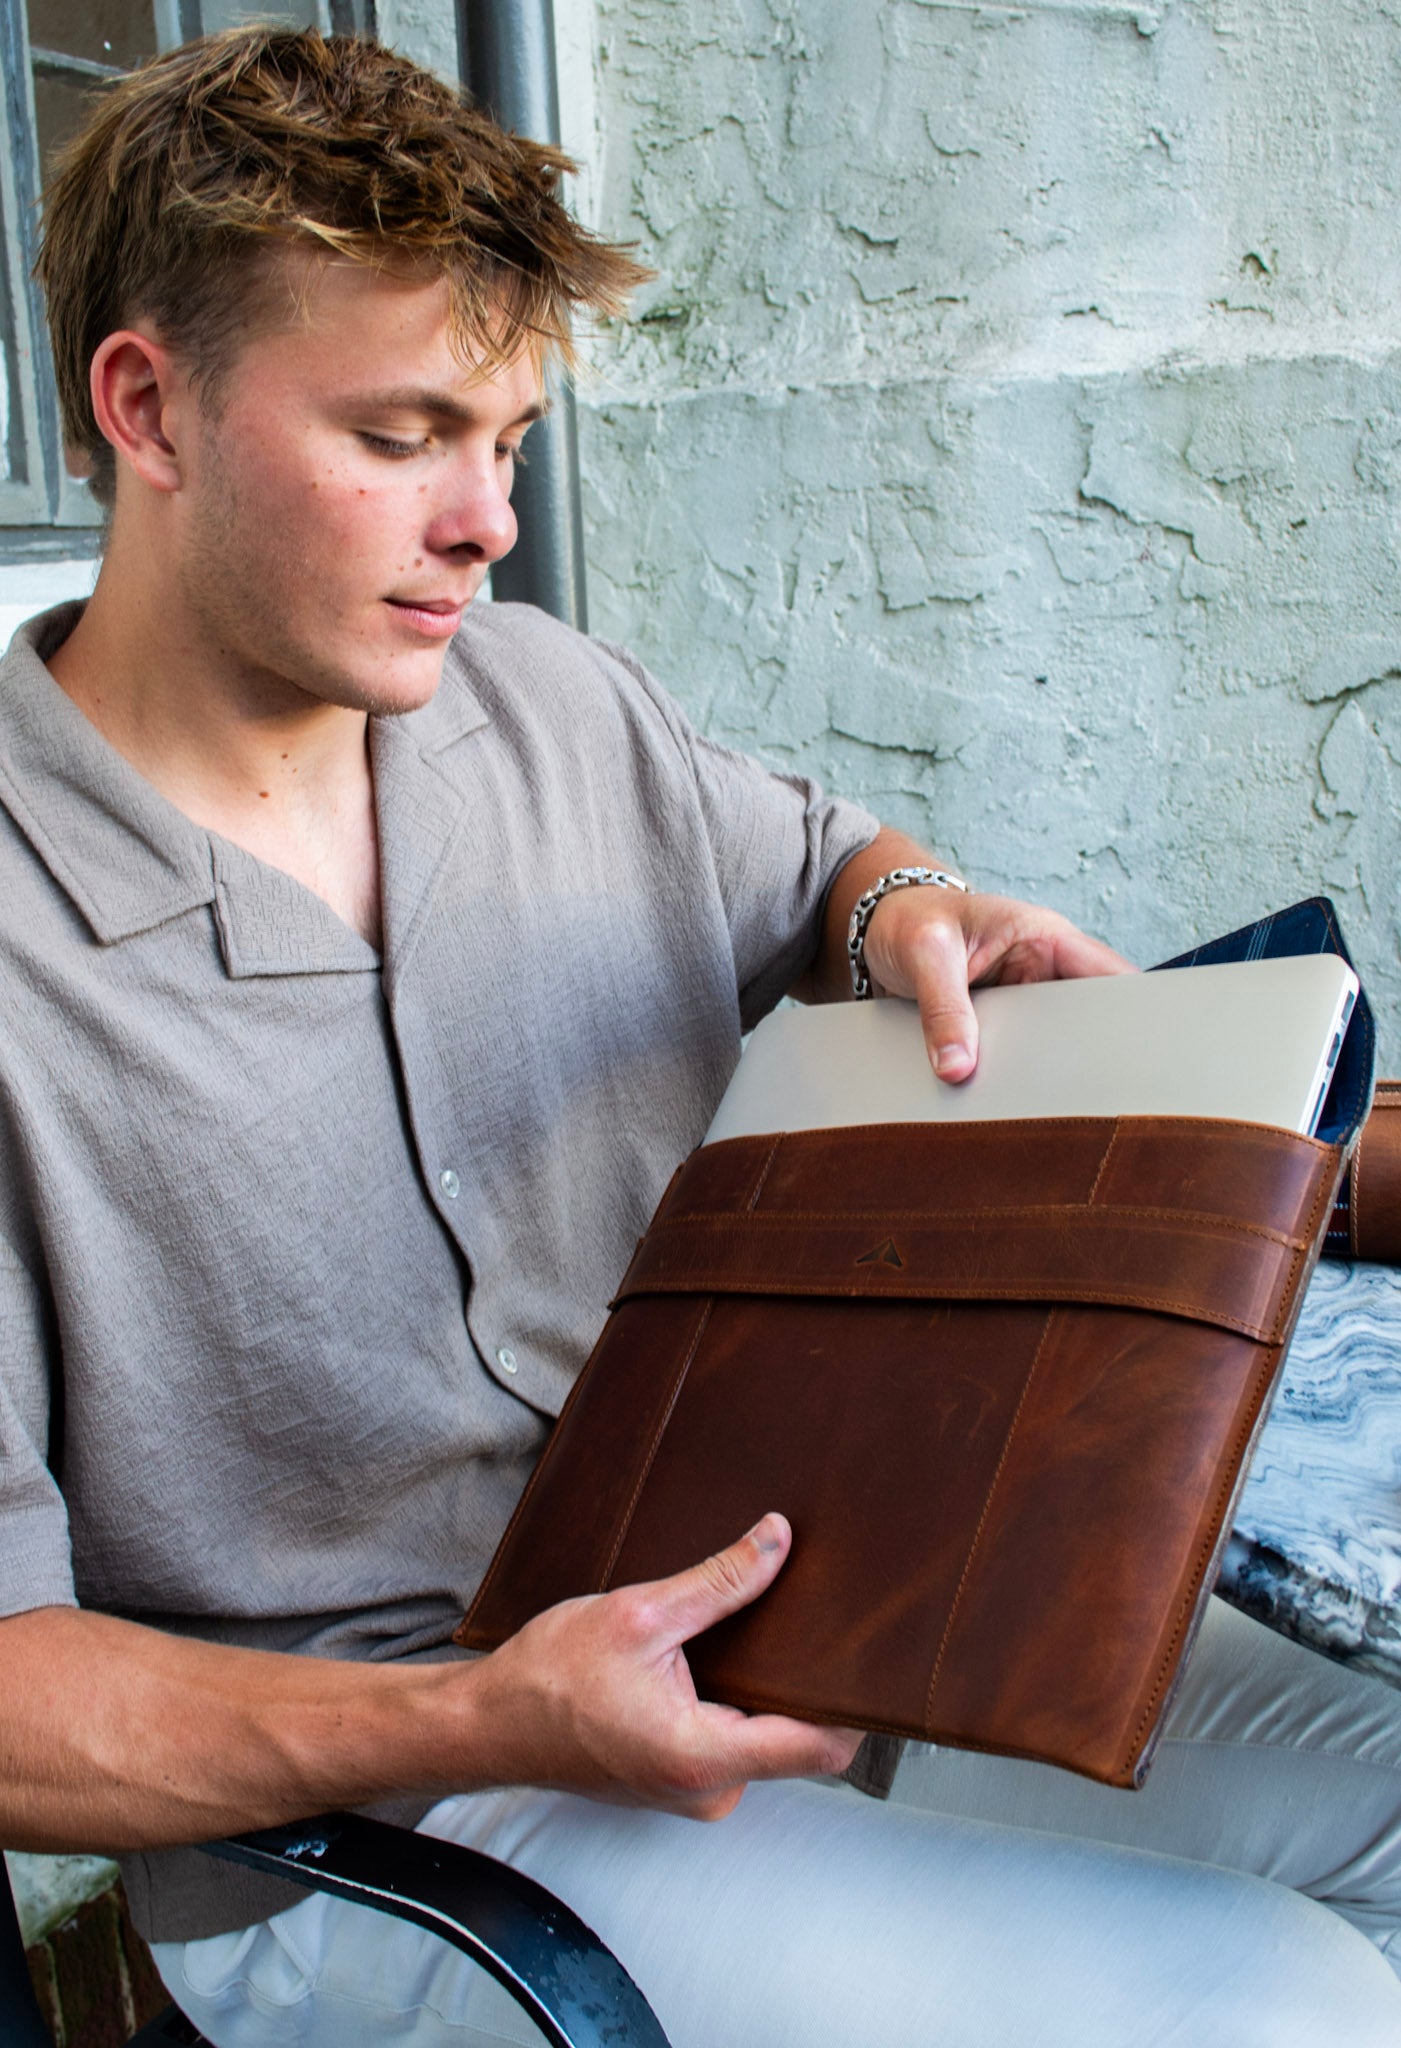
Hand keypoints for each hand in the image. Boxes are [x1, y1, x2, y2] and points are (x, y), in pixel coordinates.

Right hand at [465, 1514, 861, 1819]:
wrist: (487, 1724)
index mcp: (705, 1757)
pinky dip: (729, 1697)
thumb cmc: (547, 1679)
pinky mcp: (679, 1778)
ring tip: (749, 1627)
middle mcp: (709, 1788)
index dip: (854, 1702)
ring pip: (761, 1732)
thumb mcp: (639, 1613)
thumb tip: (778, 1540)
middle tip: (808, 1614)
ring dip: (759, 1684)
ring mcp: (694, 1789)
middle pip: (795, 1734)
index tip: (873, 1658)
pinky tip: (712, 1655)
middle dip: (800, 1676)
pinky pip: (730, 1737)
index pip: (821, 1746)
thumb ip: (719, 1581)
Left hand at [861, 882, 1132, 1082]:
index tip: (1136, 1053)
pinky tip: (1008, 1100)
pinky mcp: (999, 1028)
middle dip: (1088, 1055)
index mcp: (1045, 938)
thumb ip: (943, 1008)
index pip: (1110, 976)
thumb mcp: (925, 953)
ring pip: (1054, 1046)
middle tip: (1085, 1095)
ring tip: (1043, 1104)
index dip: (1131, 1013)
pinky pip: (1018, 1057)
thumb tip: (957, 1068)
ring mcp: (1022, 1003)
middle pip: (1088, 1022)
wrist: (878, 929)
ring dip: (1046, 1071)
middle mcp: (1043, 971)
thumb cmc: (910, 919)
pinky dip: (1013, 1075)